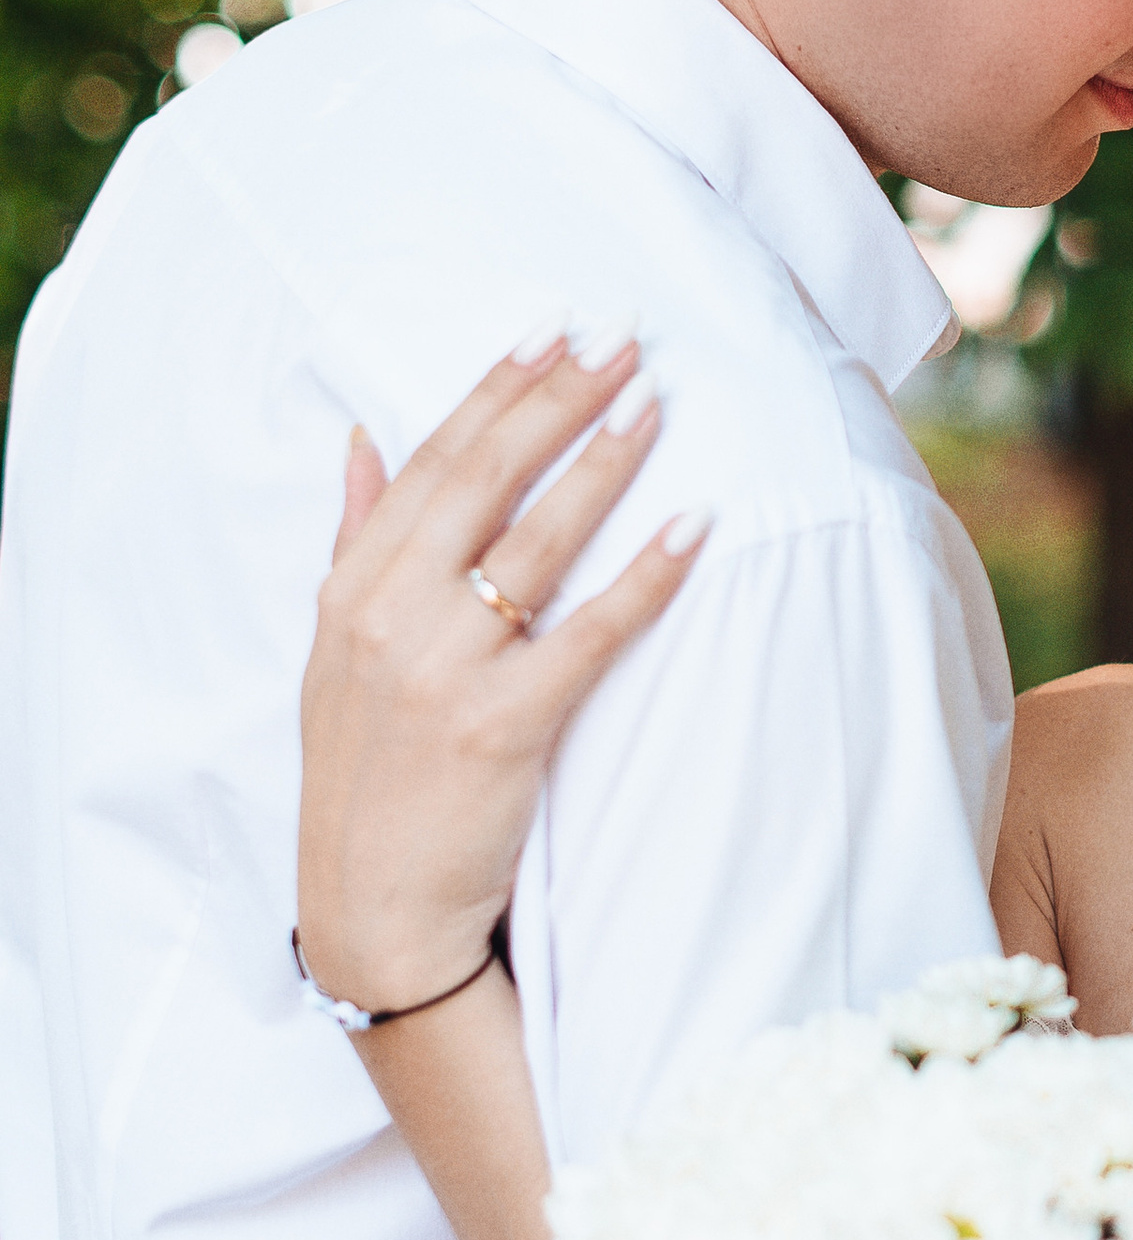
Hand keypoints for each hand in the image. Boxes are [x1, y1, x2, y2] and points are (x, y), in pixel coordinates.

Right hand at [297, 331, 707, 1009]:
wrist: (370, 909)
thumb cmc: (364, 775)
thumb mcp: (332, 651)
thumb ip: (355, 540)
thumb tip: (362, 439)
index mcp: (353, 589)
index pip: (435, 464)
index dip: (497, 391)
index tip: (551, 330)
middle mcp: (390, 616)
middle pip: (488, 482)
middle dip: (559, 401)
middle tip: (624, 337)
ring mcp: (443, 671)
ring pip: (538, 543)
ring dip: (604, 465)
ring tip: (656, 402)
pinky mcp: (502, 727)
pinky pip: (588, 634)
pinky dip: (644, 577)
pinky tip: (693, 527)